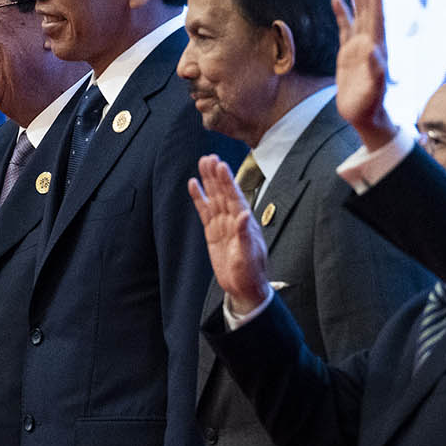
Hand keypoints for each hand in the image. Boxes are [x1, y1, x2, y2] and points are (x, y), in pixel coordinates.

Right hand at [188, 154, 272, 313]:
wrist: (244, 287)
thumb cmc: (251, 273)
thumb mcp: (249, 256)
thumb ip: (245, 235)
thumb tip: (243, 214)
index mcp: (245, 222)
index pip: (234, 197)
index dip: (227, 181)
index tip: (220, 165)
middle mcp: (234, 219)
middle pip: (223, 192)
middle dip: (216, 175)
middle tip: (209, 157)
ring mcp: (223, 225)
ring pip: (214, 198)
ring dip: (208, 181)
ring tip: (202, 162)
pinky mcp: (213, 233)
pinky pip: (205, 211)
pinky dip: (199, 198)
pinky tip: (194, 184)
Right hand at [330, 0, 396, 150]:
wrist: (364, 116)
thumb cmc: (370, 104)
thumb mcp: (374, 88)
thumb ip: (375, 69)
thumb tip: (373, 50)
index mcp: (377, 47)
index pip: (376, 16)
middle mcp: (370, 42)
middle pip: (368, 9)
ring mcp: (359, 46)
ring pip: (358, 14)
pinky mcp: (348, 53)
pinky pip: (346, 27)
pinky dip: (343, 12)